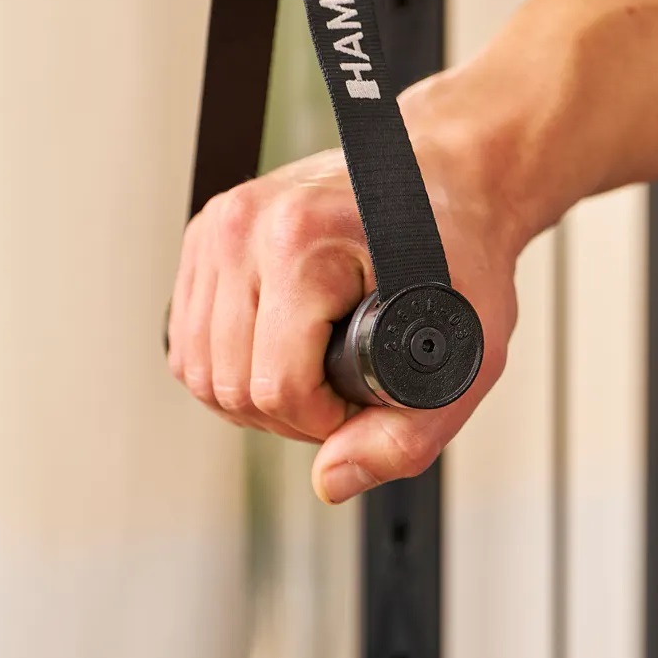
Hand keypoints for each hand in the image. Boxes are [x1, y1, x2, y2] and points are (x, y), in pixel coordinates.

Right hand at [165, 89, 522, 503]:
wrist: (447, 177)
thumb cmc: (461, 248)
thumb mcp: (468, 347)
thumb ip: (409, 431)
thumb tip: (331, 481)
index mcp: (301, 240)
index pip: (275, 385)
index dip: (323, 421)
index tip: (364, 398)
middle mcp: (245, 225)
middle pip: (228, 384)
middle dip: (288, 414)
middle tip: (345, 390)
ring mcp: (219, 226)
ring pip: (195, 368)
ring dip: (251, 395)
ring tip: (315, 373)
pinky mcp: (206, 235)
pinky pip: (189, 337)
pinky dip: (229, 364)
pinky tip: (281, 352)